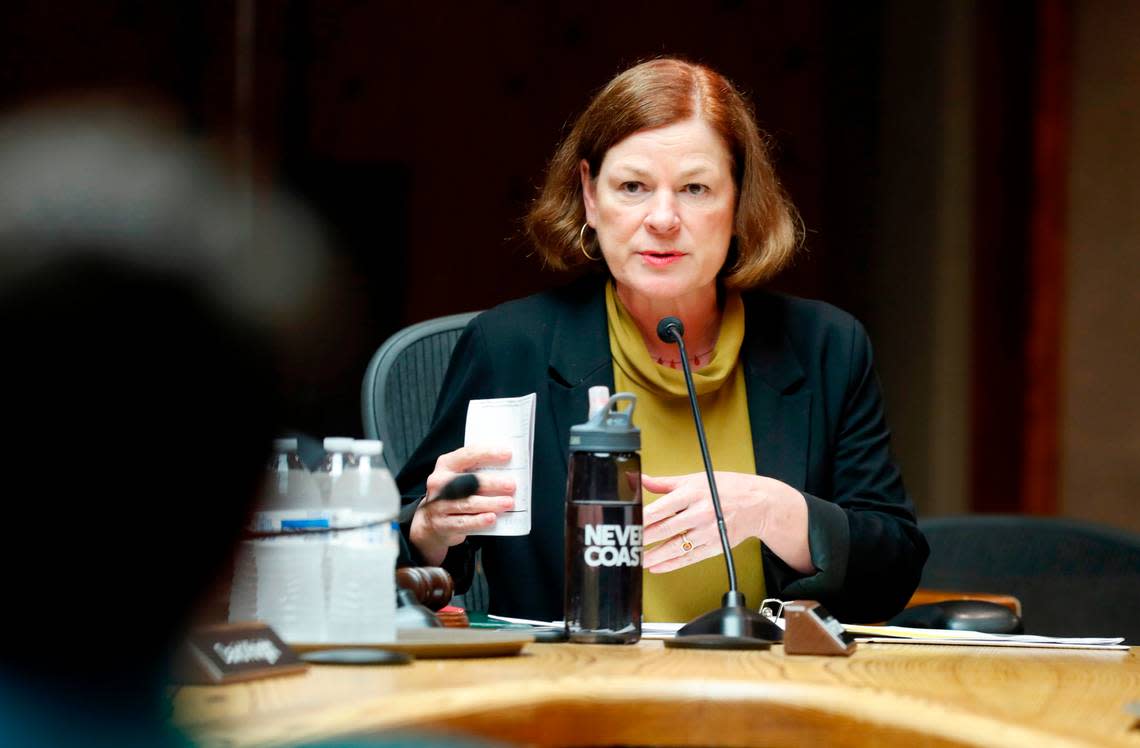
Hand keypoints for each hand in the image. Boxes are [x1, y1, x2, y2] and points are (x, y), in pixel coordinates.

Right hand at [410, 446, 514, 564]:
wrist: (430, 522)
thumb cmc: (453, 494)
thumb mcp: (459, 476)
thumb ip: (477, 470)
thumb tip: (509, 468)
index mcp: (446, 465)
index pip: (467, 455)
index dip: (488, 453)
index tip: (507, 454)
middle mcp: (439, 483)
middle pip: (468, 482)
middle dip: (492, 483)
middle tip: (511, 485)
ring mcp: (438, 505)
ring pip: (468, 503)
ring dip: (491, 503)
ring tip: (508, 502)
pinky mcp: (442, 524)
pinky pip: (464, 522)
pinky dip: (479, 521)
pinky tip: (492, 518)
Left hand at [641, 471, 810, 573]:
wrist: (757, 504)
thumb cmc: (727, 488)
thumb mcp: (695, 479)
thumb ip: (665, 483)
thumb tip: (640, 480)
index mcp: (692, 493)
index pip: (660, 508)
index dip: (642, 519)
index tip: (628, 524)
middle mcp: (700, 513)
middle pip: (665, 529)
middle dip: (643, 539)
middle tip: (627, 544)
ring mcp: (707, 532)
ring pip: (675, 547)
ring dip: (654, 555)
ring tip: (638, 559)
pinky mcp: (714, 546)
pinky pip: (689, 558)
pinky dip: (671, 564)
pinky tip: (658, 566)